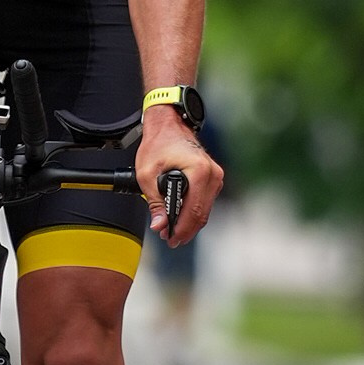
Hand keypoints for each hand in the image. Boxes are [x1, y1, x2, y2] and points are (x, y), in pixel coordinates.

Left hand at [137, 102, 218, 244]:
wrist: (169, 125)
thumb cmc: (159, 143)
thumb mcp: (148, 174)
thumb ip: (154, 203)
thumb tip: (160, 224)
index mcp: (199, 172)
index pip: (193, 211)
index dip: (181, 229)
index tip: (169, 238)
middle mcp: (212, 174)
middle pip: (202, 214)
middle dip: (185, 229)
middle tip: (170, 239)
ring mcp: (215, 176)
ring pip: (205, 210)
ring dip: (190, 223)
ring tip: (172, 231)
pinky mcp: (213, 178)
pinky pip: (205, 201)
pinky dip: (194, 212)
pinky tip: (181, 218)